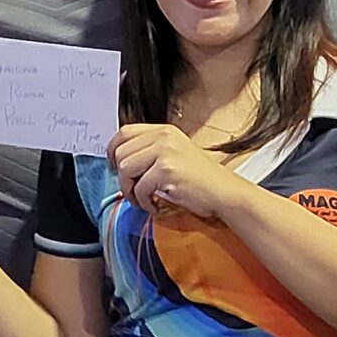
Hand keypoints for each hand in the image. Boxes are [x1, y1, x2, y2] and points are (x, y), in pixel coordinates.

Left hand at [110, 123, 240, 220]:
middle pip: (121, 152)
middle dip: (122, 177)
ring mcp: (165, 152)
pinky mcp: (166, 170)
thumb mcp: (175, 154)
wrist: (224, 192)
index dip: (113, 150)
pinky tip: (154, 205)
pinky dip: (143, 202)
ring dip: (130, 190)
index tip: (113, 166)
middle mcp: (164, 136)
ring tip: (144, 200)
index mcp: (165, 130)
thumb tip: (120, 161)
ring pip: (125, 169)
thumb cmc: (200, 179)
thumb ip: (151, 151)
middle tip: (132, 192)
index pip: (125, 132)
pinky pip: (139, 187)